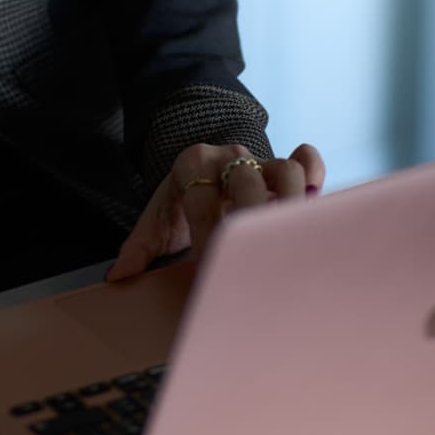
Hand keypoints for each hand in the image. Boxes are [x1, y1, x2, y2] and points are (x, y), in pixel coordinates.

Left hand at [107, 140, 325, 282]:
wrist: (200, 161)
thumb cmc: (181, 197)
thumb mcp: (158, 215)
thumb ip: (140, 246)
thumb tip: (119, 276)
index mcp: (192, 165)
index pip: (202, 200)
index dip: (208, 236)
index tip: (212, 267)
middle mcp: (229, 157)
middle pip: (246, 181)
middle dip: (252, 219)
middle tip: (255, 256)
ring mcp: (260, 159)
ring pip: (284, 170)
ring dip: (290, 204)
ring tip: (290, 238)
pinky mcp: (285, 165)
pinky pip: (306, 159)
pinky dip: (315, 176)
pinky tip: (316, 202)